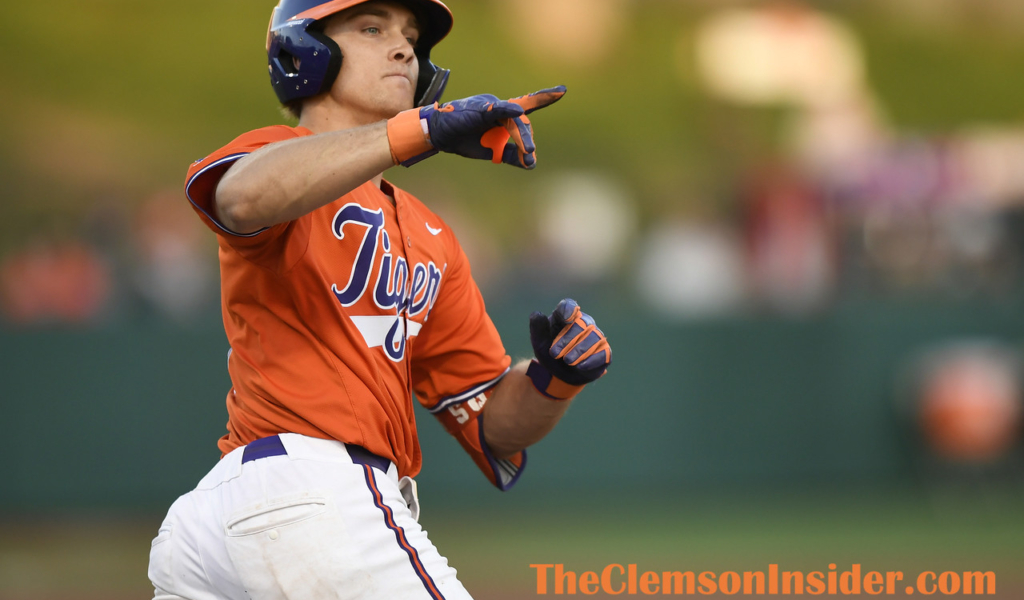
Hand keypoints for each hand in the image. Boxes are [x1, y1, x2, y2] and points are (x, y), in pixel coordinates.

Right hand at [387, 86, 565, 167]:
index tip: (563, 90)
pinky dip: (509, 109)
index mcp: (503, 115)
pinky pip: (500, 109)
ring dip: (522, 137)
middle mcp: (500, 107)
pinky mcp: (483, 109)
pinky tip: (518, 110)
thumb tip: (530, 163)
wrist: (439, 135)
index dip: (544, 97)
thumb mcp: (492, 151)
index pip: (527, 105)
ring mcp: (492, 106)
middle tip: (529, 155)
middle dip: (526, 140)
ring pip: (515, 120)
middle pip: (522, 122)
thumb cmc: (464, 140)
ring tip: (528, 151)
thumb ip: (511, 155)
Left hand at [529, 299, 610, 389]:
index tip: (565, 319)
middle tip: (554, 353)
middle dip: (568, 339)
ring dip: (580, 350)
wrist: (558, 374)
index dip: (568, 310)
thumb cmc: (550, 351)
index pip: (569, 306)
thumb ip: (537, 327)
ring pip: (594, 337)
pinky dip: (592, 359)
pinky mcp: (604, 352)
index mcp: (566, 316)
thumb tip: (538, 314)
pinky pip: (603, 353)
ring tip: (567, 361)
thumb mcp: (539, 340)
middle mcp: (584, 323)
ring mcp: (596, 337)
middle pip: (581, 323)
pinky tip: (580, 366)